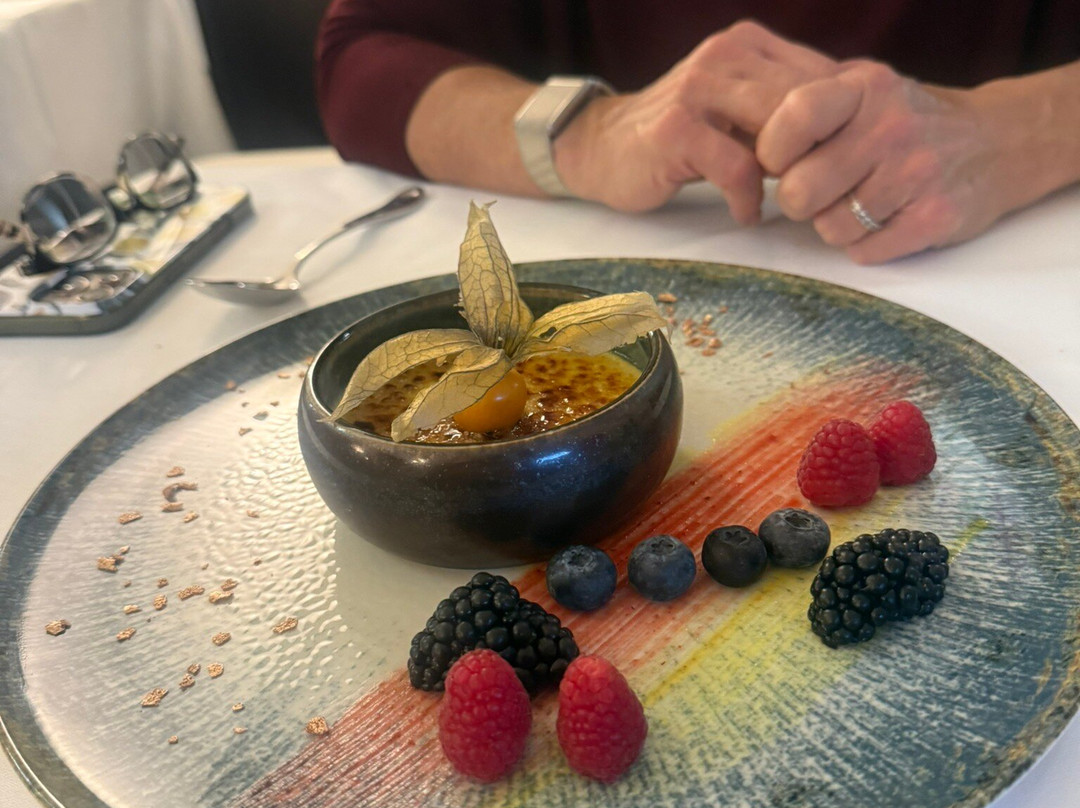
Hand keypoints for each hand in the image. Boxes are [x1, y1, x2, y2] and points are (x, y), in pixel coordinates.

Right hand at [554, 21, 837, 223]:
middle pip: (806, 102)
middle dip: (820, 152)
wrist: (600, 147)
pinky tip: (745, 213)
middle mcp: (724, 56)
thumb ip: (780, 109)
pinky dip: (748, 198)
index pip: (821, 76)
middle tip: (820, 191)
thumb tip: (849, 133)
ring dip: (790, 174)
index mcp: (747, 45)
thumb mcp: (734, 108)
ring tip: (787, 201)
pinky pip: (737, 168)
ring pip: (778, 130)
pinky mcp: (676, 131)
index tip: (841, 164)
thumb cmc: (678, 137)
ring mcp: (698, 90)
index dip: (842, 125)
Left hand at [756, 61, 1013, 262]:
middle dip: (799, 200)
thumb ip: (806, 106)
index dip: (771, 151)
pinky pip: (864, 252)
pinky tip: (886, 219)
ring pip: (828, 228)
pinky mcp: (935, 217)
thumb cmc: (905, 121)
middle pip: (799, 191)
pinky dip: (865, 245)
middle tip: (820, 189)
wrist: (999, 142)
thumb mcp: (862, 90)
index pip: (792, 118)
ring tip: (861, 200)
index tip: (780, 160)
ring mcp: (917, 172)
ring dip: (834, 224)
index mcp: (864, 87)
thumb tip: (739, 135)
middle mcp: (892, 126)